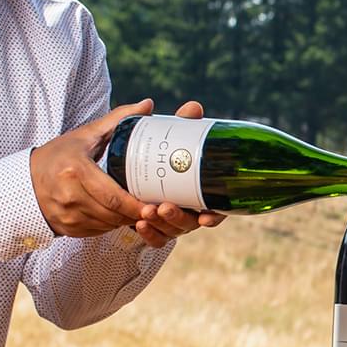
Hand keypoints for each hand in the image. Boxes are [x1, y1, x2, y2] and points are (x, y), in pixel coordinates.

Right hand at [30, 98, 226, 242]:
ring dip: (124, 220)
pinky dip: (110, 225)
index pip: (112, 195)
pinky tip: (118, 215)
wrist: (26, 180)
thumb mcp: (86, 134)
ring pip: (107, 224)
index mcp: (75, 170)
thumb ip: (118, 119)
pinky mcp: (67, 228)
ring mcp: (66, 215)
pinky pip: (97, 231)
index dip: (135, 204)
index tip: (154, 204)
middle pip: (112, 213)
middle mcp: (68, 195)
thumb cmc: (59, 155)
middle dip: (135, 214)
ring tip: (139, 210)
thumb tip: (148, 104)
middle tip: (154, 210)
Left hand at [131, 100, 223, 246]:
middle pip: (189, 223)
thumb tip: (193, 107)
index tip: (207, 217)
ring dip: (159, 224)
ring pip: (170, 232)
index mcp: (201, 192)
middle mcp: (190, 210)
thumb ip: (183, 125)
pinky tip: (138, 224)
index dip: (215, 217)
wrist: (130, 166)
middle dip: (177, 218)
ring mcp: (171, 221)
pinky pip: (154, 239)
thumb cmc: (165, 151)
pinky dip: (148, 234)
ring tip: (145, 212)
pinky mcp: (154, 228)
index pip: (216, 210)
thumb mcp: (173, 137)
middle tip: (163, 206)